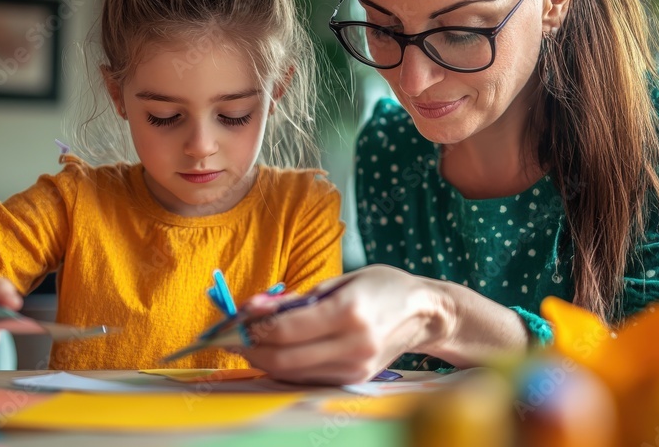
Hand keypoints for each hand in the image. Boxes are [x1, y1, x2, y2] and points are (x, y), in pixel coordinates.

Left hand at [236, 265, 441, 384]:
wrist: (425, 314)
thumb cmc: (383, 287)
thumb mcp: (340, 280)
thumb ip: (296, 299)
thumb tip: (254, 308)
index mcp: (348, 311)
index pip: (285, 329)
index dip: (254, 327)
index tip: (238, 318)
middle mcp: (353, 343)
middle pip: (283, 358)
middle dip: (251, 349)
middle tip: (234, 336)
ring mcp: (355, 366)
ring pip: (291, 373)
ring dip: (263, 360)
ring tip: (251, 341)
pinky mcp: (355, 379)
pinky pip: (307, 378)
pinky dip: (285, 366)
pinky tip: (277, 351)